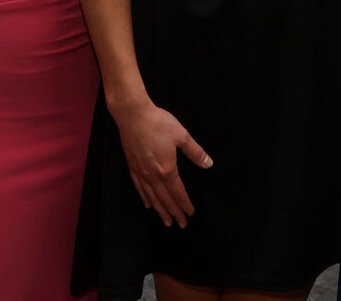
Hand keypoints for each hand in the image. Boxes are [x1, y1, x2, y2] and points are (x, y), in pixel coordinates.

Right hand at [114, 99, 212, 227]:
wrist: (133, 115)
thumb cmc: (158, 123)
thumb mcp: (181, 135)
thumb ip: (195, 151)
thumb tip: (208, 164)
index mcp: (167, 168)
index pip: (178, 192)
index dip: (184, 204)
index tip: (190, 214)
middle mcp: (153, 175)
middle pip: (165, 199)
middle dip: (174, 213)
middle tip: (180, 224)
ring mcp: (141, 172)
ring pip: (152, 197)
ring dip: (160, 210)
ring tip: (166, 221)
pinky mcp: (132, 166)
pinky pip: (139, 188)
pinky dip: (145, 198)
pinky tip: (148, 204)